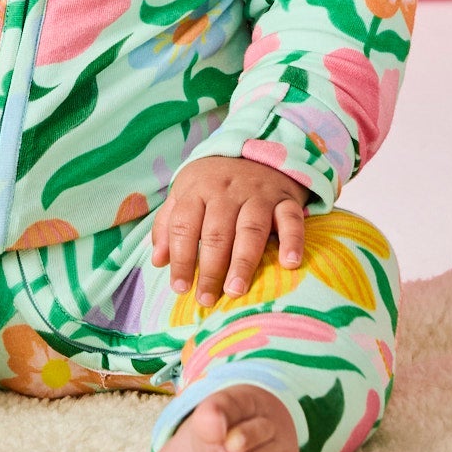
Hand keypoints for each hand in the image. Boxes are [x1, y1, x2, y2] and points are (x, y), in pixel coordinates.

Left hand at [152, 156, 310, 307]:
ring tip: (235, 290)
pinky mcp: (286, 199)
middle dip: (211, 268)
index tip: (180, 288)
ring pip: (251, 229)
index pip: (185, 225)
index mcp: (197, 189)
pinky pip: (291, 219)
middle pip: (217, 232)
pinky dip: (292, 241)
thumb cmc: (212, 185)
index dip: (180, 258)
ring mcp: (258, 194)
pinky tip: (289, 263)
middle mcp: (227, 191)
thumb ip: (168, 226)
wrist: (253, 152)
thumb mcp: (184, 195)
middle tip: (207, 298)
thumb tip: (158, 262)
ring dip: (243, 262)